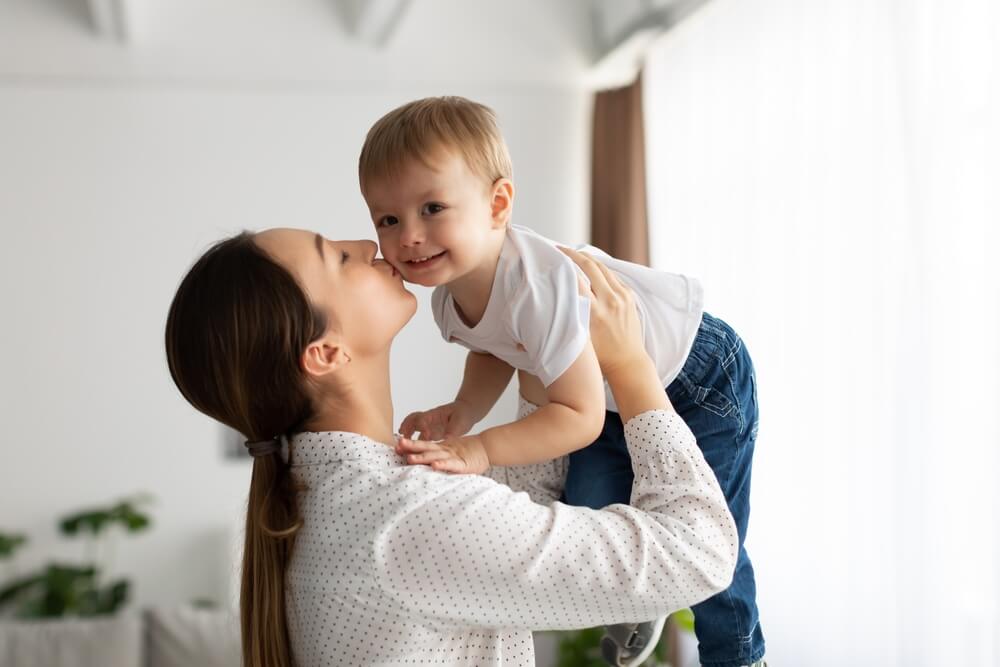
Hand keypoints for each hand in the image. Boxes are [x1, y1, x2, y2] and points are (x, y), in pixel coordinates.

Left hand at [394, 434, 490, 474]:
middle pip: (426, 448)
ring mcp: (453, 457)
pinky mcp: (463, 465)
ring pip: (436, 456)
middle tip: (398, 447)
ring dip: (423, 457)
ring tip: (410, 459)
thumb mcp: (451, 454)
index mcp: (441, 448)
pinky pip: (452, 465)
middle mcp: (445, 451)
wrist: (488, 447)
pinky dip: (443, 465)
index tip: (397, 447)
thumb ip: (439, 456)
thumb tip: (424, 461)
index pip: (423, 446)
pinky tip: (434, 466)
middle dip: (411, 448)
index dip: (410, 446)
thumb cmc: (470, 454)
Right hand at [399, 400, 476, 440]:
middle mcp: (429, 419)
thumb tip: (446, 440)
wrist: (465, 411)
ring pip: (413, 426)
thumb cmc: (462, 414)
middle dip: (406, 427)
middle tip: (402, 437)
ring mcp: (428, 424)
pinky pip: (418, 434)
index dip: (422, 428)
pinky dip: (412, 440)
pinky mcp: (430, 431)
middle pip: (413, 419)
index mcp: (435, 414)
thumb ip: (452, 431)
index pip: (423, 419)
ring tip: (402, 442)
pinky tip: (410, 449)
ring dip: (406, 432)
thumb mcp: (459, 422)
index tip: (426, 437)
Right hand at [559, 247, 645, 376]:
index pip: (576, 279)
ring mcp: (623, 296)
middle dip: (573, 254)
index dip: (563, 265)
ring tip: (572, 253)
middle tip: (559, 249)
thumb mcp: (579, 337)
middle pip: (589, 266)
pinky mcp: (630, 295)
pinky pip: (612, 275)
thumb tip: (545, 305)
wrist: (628, 362)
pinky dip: (599, 268)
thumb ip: (568, 316)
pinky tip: (588, 265)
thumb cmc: (599, 355)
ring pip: (602, 267)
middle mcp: (610, 301)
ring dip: (586, 258)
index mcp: (595, 312)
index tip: (551, 257)